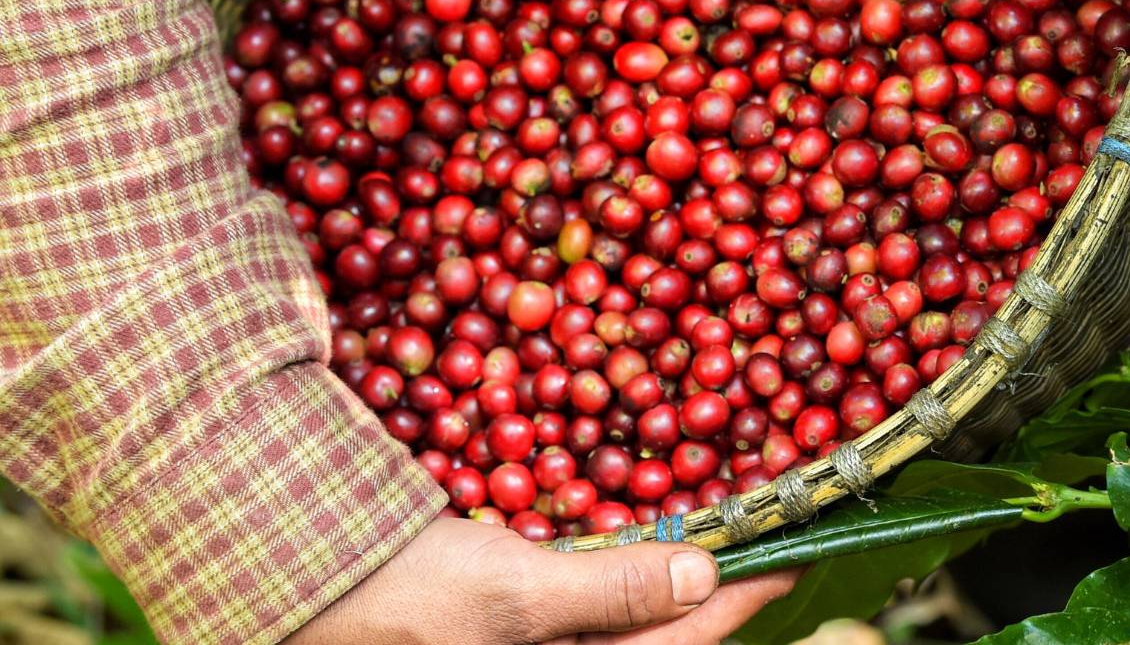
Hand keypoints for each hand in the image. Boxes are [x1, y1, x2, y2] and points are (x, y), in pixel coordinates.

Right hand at [288, 518, 798, 644]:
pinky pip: (586, 607)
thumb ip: (608, 589)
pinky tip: (646, 546)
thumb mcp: (510, 594)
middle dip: (716, 598)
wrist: (291, 573)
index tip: (793, 557)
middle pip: (659, 641)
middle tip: (771, 546)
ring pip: (626, 625)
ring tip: (725, 541)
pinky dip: (623, 576)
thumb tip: (699, 575)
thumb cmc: (397, 597)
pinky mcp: (508, 627)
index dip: (740, 601)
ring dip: (673, 586)